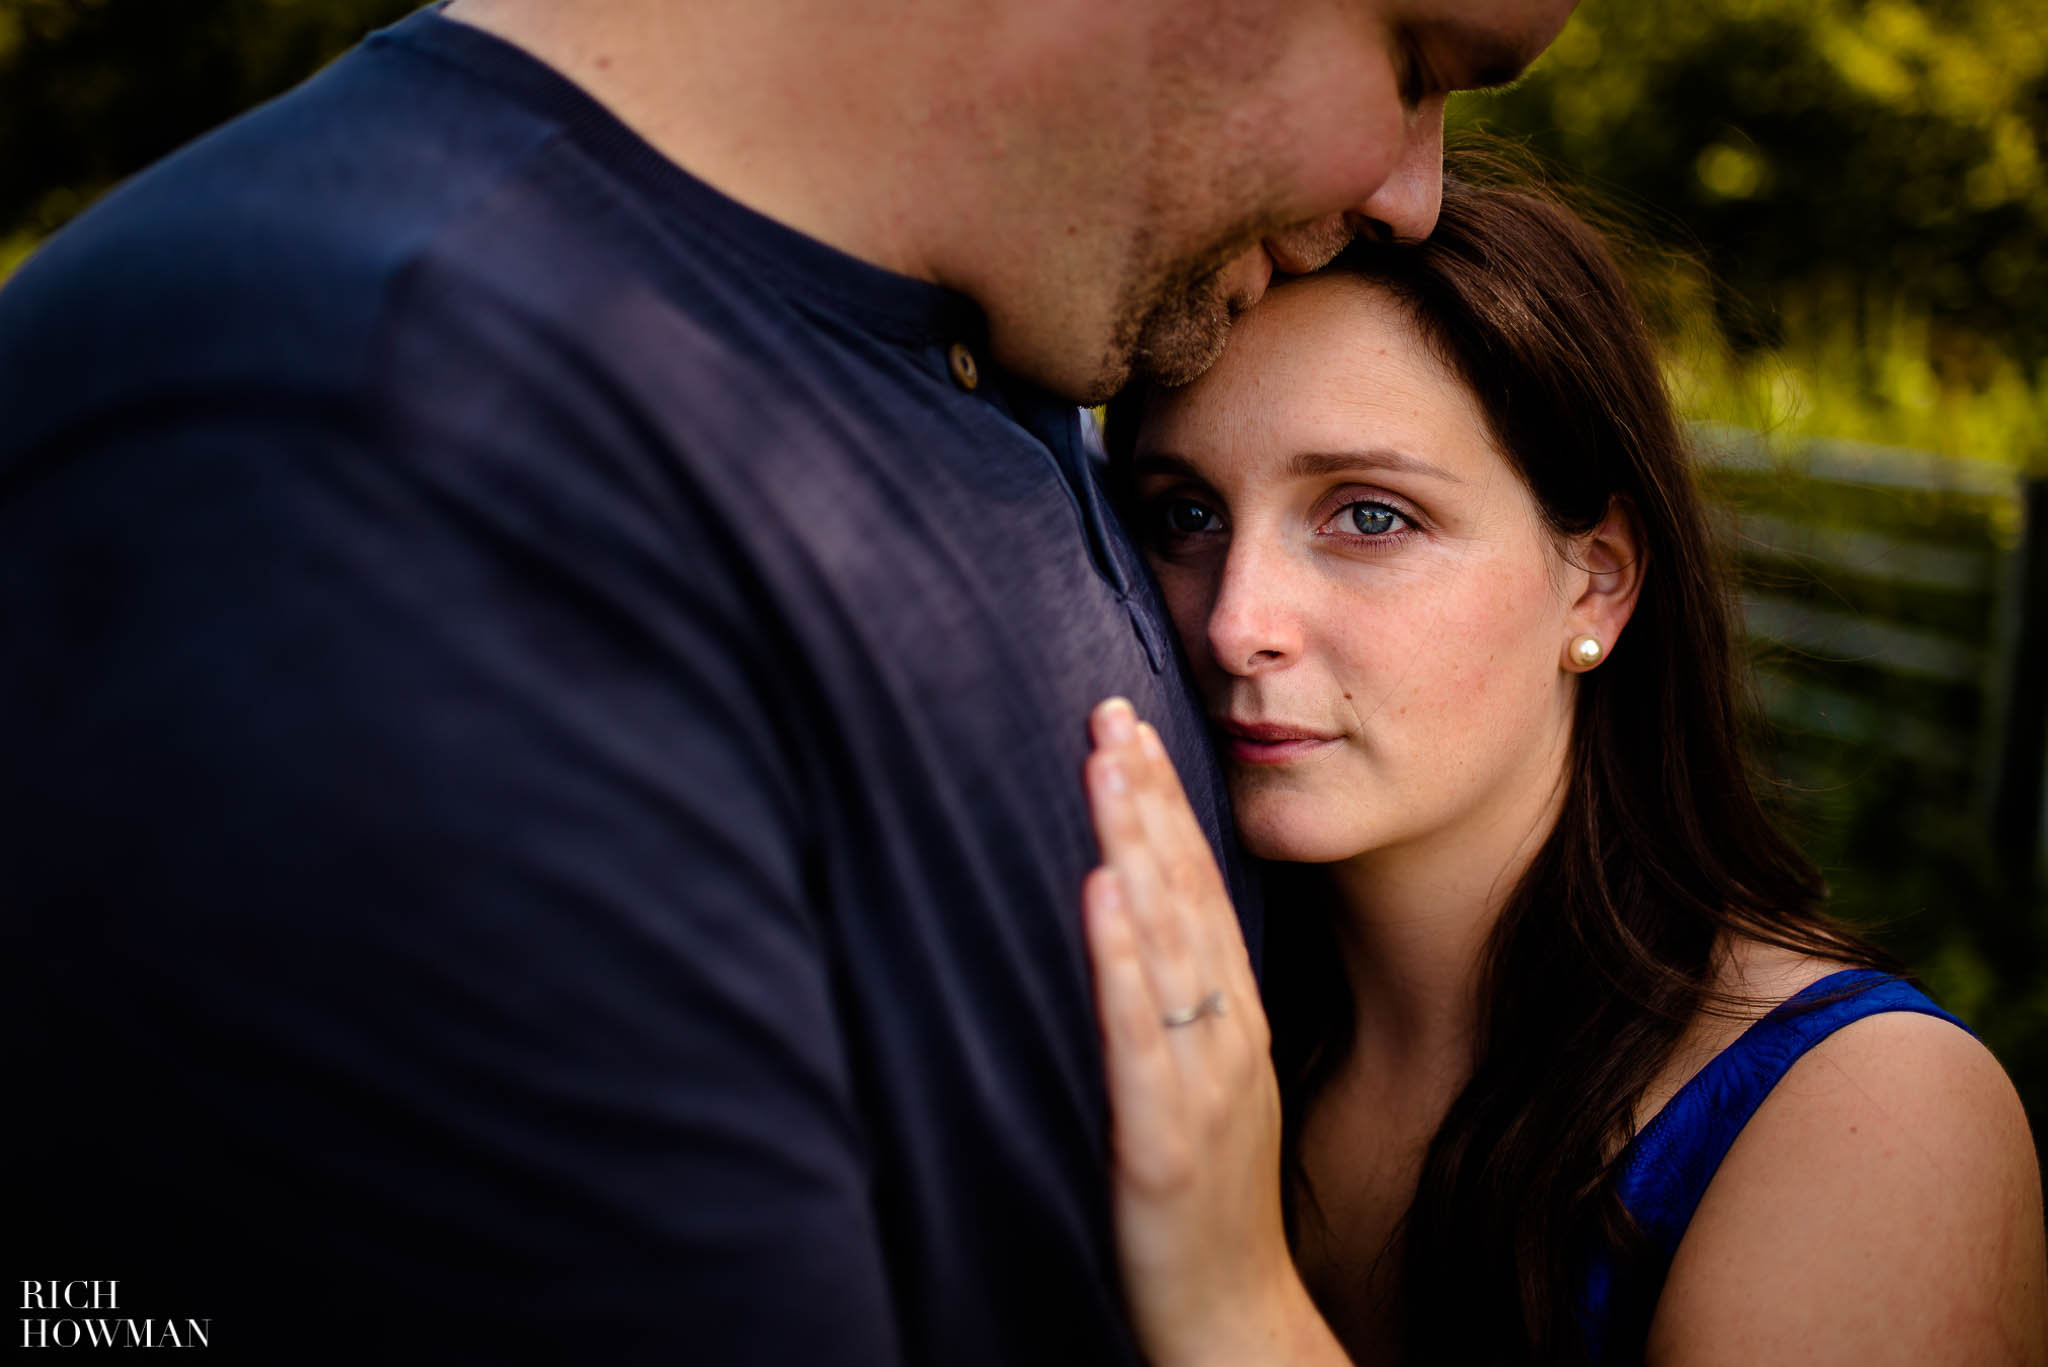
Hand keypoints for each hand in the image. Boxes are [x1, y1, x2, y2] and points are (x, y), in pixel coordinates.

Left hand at [1083, 698, 1346, 1366]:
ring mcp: (1200, 1082)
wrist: (1231, 1317)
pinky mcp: (1162, 1136)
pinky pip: (1140, 1036)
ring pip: (1169, 945)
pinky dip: (1122, 961)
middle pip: (1186, 893)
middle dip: (1148, 797)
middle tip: (1112, 707)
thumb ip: (1179, 1002)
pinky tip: (1100, 895)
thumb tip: (1138, 920)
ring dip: (1138, 848)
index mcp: (1231, 1017)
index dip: (1167, 803)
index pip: (1198, 886)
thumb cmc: (1205, 1195)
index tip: (1133, 724)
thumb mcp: (1201, 1080)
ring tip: (1107, 767)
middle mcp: (1224, 1033)